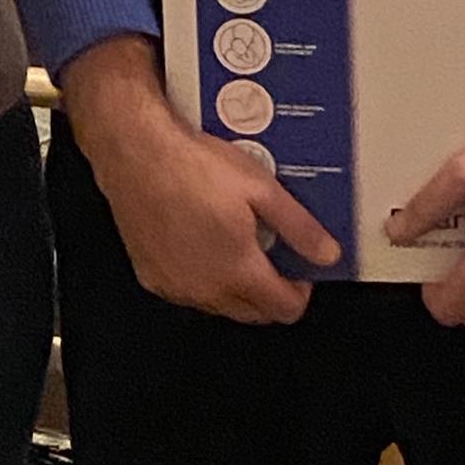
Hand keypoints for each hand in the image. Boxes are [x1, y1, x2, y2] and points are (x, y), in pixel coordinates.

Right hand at [89, 105, 340, 324]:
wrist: (136, 152)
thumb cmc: (194, 166)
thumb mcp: (260, 188)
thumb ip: (298, 228)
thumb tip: (327, 255)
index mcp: (239, 272)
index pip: (284, 309)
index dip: (300, 291)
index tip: (300, 268)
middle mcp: (206, 290)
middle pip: (253, 312)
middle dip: (269, 291)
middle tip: (271, 253)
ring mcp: (174, 286)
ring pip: (218, 304)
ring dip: (234, 286)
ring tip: (235, 240)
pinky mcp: (149, 275)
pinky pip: (186, 290)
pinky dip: (200, 277)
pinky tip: (199, 241)